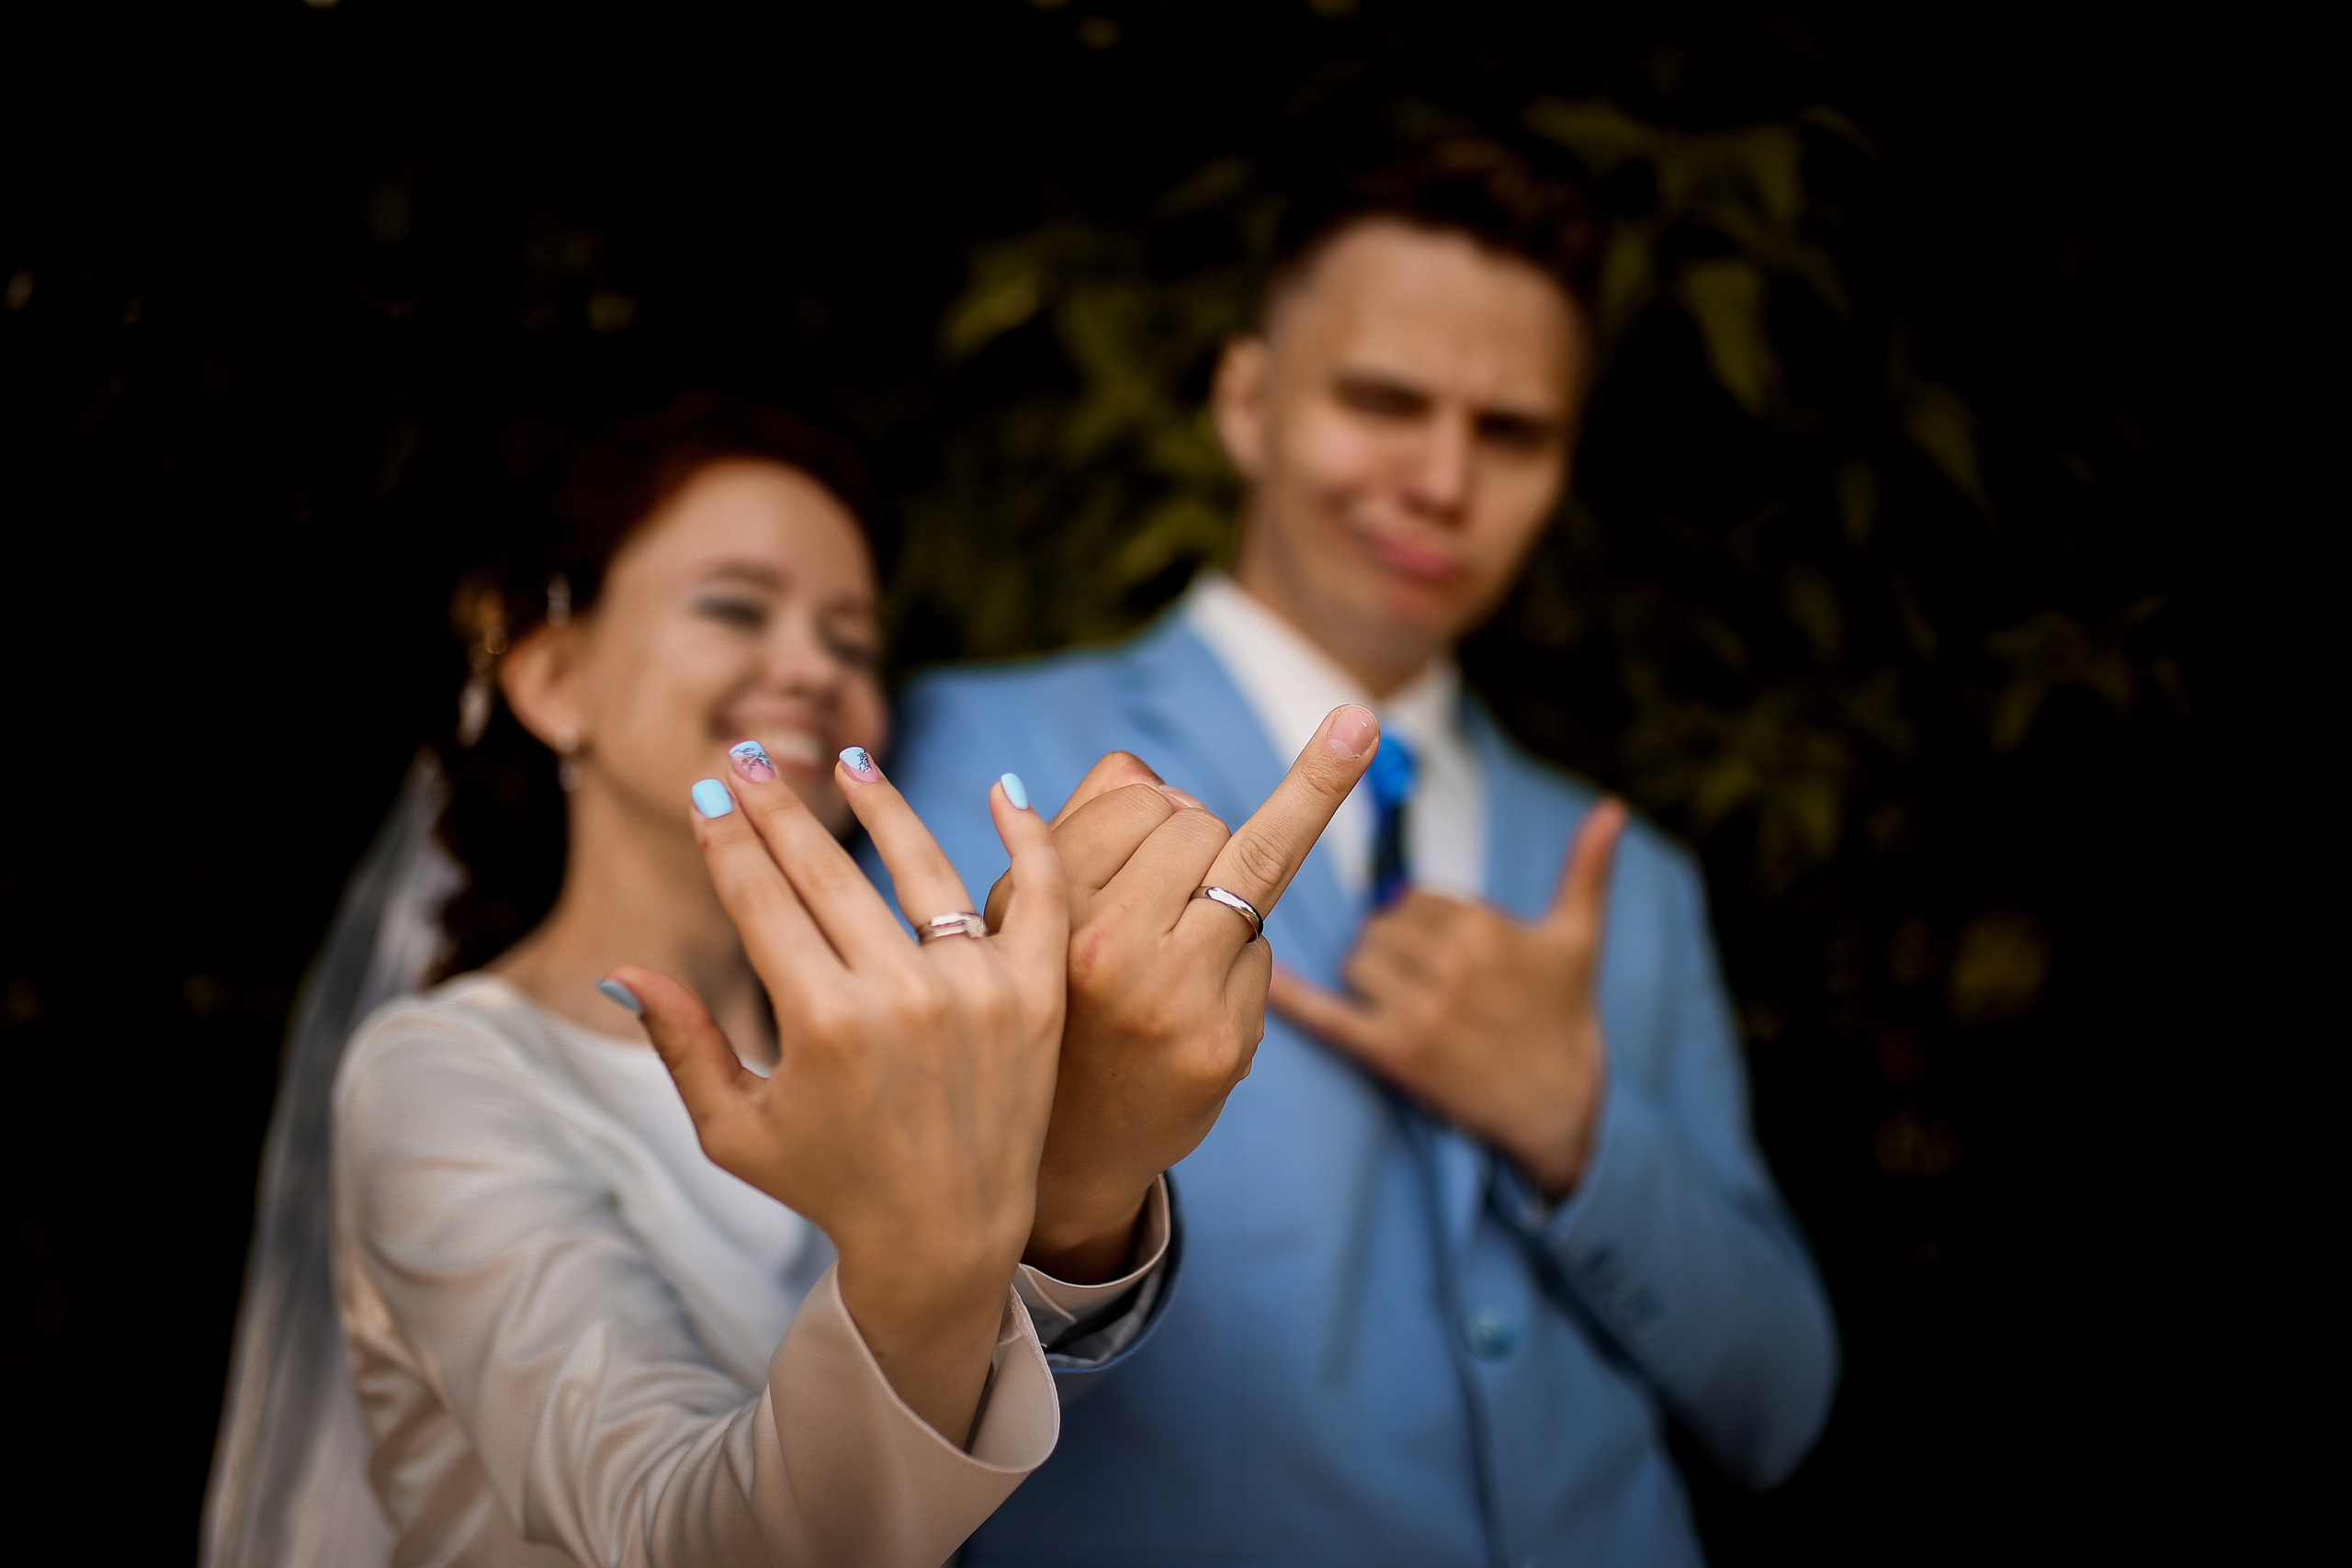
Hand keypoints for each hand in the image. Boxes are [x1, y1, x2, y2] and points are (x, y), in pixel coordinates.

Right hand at [613, 744, 1067, 1447]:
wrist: (948, 1240)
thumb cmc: (830, 1184)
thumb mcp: (736, 1128)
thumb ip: (682, 1045)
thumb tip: (617, 972)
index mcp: (823, 1022)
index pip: (763, 900)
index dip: (728, 842)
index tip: (707, 793)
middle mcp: (903, 995)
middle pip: (828, 871)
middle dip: (778, 807)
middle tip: (747, 755)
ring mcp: (978, 989)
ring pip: (922, 865)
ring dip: (881, 802)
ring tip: (850, 759)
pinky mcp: (1039, 994)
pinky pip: (1037, 894)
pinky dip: (1025, 837)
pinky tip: (1001, 789)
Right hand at [983, 707, 1380, 1280]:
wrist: (1063, 1152)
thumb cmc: (1054, 1003)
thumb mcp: (1029, 910)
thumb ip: (1084, 821)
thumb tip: (1146, 769)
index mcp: (1045, 906)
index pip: (1138, 795)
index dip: (1149, 812)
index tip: (1142, 832)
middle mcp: (1105, 950)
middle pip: (1199, 821)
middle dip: (1194, 842)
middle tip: (1159, 902)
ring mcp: (1173, 999)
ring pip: (1250, 867)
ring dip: (1226, 890)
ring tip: (1182, 938)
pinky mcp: (1225, 1043)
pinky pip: (1262, 949)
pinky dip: (1239, 960)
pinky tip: (1194, 1003)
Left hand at [1269, 798, 1627, 1196]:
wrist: (1560, 1106)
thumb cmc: (1565, 1014)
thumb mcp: (1578, 937)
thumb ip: (1587, 867)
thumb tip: (1614, 807)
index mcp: (1483, 928)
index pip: (1411, 895)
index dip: (1417, 915)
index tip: (1435, 938)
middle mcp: (1448, 966)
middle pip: (1377, 926)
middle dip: (1389, 942)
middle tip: (1417, 970)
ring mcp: (1418, 1012)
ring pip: (1355, 962)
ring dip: (1366, 972)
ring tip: (1401, 993)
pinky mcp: (1395, 1054)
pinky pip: (1330, 1015)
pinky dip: (1293, 998)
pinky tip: (1265, 979)